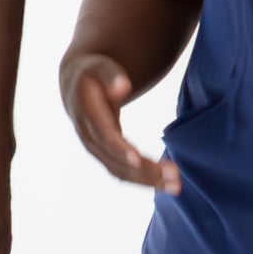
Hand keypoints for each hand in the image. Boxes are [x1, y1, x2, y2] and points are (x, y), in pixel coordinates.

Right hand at [67, 58, 180, 193]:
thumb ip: (111, 75)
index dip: (119, 148)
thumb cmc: (94, 74)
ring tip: (174, 186)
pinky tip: (164, 184)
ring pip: (120, 171)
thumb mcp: (101, 67)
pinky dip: (143, 180)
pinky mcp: (105, 155)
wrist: (77, 87)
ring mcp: (96, 149)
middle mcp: (89, 137)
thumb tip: (122, 87)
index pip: (104, 135)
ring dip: (147, 180)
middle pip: (116, 159)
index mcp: (87, 113)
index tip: (137, 160)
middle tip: (172, 177)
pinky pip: (123, 173)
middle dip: (143, 171)